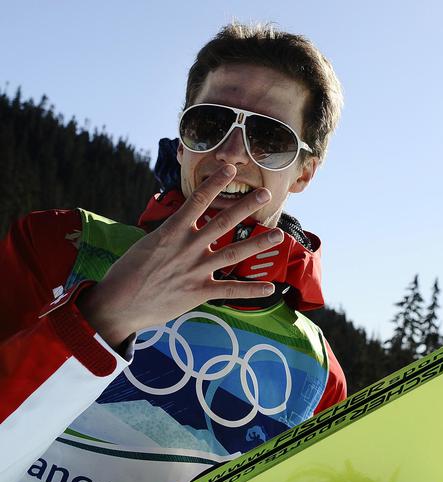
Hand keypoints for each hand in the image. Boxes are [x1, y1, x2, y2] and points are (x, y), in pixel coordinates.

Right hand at [77, 164, 283, 347]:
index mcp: (171, 232)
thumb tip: (180, 229)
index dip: (216, 184)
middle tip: (266, 195)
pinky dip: (250, 290)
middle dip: (246, 207)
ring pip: (233, 254)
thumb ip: (169, 237)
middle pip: (223, 223)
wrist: (118, 305)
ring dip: (257, 243)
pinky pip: (229, 290)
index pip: (197, 201)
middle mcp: (187, 248)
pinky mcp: (198, 293)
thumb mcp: (146, 246)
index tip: (230, 169)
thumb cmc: (126, 274)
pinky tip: (270, 288)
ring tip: (278, 235)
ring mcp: (195, 271)